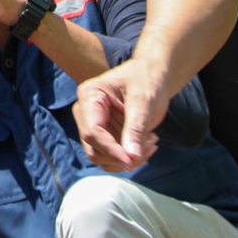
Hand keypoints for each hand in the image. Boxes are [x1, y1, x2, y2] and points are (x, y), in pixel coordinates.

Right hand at [74, 56, 169, 171]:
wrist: (152, 77)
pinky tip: (146, 144)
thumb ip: (135, 130)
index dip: (111, 150)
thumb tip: (131, 158)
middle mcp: (86, 112)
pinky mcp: (104, 136)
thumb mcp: (143, 102)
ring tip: (151, 142)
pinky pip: (111, 158)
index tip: (132, 160)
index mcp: (90, 95)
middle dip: (122, 156)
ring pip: (102, 157)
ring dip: (128, 159)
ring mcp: (93, 126)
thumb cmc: (146, 81)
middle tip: (150, 145)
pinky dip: (129, 159)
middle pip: (94, 149)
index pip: (92, 132)